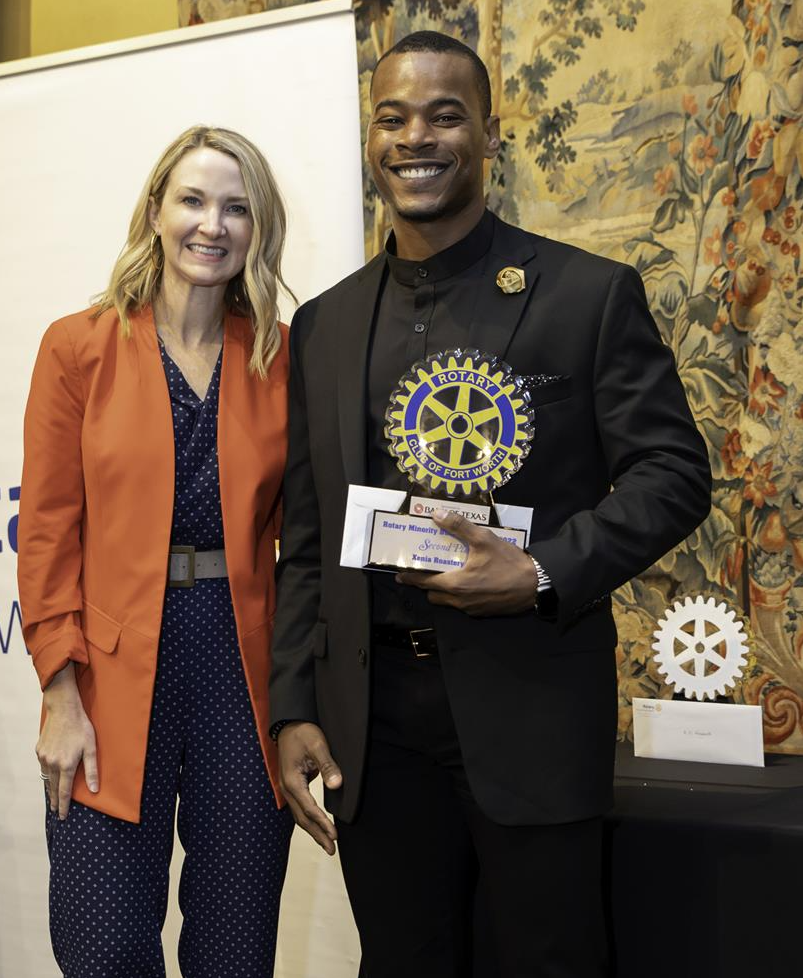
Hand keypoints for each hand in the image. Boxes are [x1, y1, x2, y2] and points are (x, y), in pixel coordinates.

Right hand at [36, 664, 98, 818]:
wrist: (63, 710)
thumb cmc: (81, 727)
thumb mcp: (91, 748)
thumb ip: (92, 770)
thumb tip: (94, 790)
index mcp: (66, 765)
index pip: (64, 792)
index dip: (64, 806)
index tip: (62, 817)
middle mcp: (52, 764)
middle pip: (53, 787)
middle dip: (55, 800)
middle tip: (55, 811)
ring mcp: (44, 757)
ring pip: (46, 778)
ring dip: (49, 788)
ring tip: (52, 797)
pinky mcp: (39, 750)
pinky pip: (43, 766)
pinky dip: (46, 774)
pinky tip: (49, 776)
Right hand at [277, 722, 341, 854]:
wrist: (289, 724)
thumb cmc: (303, 732)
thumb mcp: (318, 745)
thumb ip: (328, 765)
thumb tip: (337, 784)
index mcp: (292, 781)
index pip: (309, 808)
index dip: (322, 823)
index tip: (334, 835)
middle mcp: (287, 788)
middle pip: (302, 818)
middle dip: (317, 834)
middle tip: (332, 849)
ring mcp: (287, 788)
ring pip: (300, 816)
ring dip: (313, 830)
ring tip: (327, 844)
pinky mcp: (292, 786)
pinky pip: (300, 808)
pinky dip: (309, 820)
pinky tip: (318, 827)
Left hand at [397, 508, 537, 615]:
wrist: (536, 586)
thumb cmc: (509, 563)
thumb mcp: (484, 539)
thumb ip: (459, 526)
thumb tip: (437, 515)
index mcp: (455, 584)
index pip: (424, 582)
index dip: (410, 577)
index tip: (400, 573)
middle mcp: (460, 601)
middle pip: (433, 595)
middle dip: (426, 585)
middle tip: (425, 570)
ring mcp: (472, 609)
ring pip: (448, 602)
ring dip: (443, 590)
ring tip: (446, 573)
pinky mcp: (484, 612)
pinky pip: (463, 605)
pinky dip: (459, 595)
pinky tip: (468, 581)